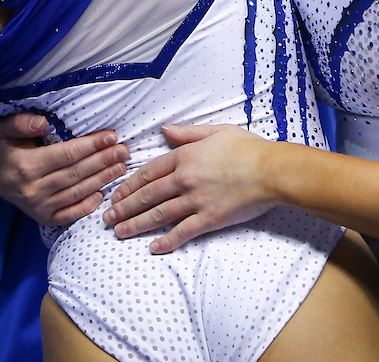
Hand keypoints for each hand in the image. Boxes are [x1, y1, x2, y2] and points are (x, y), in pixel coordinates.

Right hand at [0, 113, 129, 226]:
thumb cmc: (9, 149)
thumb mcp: (7, 130)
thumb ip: (21, 123)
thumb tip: (42, 123)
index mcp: (27, 166)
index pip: (67, 154)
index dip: (91, 145)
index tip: (111, 136)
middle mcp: (34, 189)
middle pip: (76, 173)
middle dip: (103, 160)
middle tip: (124, 151)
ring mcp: (40, 207)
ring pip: (77, 192)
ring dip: (102, 179)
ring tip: (121, 167)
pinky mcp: (45, 219)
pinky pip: (71, 214)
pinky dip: (88, 205)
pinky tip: (104, 193)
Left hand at [103, 124, 276, 253]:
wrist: (271, 170)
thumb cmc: (247, 148)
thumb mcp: (215, 131)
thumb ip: (187, 132)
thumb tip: (163, 130)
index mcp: (184, 156)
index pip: (148, 172)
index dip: (129, 184)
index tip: (116, 193)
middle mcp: (184, 179)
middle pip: (147, 195)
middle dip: (124, 207)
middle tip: (107, 217)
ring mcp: (195, 200)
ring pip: (158, 214)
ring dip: (136, 224)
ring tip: (119, 232)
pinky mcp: (209, 218)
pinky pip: (183, 232)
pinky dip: (167, 241)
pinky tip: (153, 248)